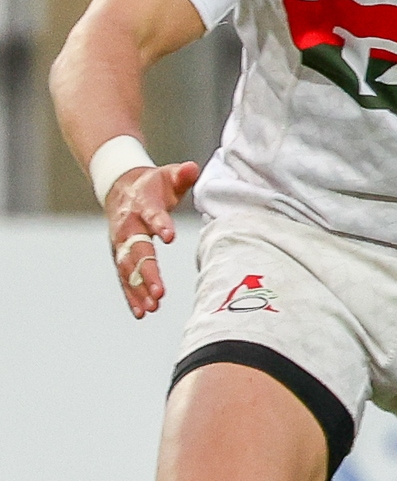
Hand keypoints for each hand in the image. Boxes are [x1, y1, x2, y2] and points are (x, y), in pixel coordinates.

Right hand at [105, 160, 199, 318]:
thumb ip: (181, 174)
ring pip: (128, 269)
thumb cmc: (153, 184)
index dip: (160, 223)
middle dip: (147, 271)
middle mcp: (128, 227)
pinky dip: (132, 295)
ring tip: (152, 307)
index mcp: (142, 204)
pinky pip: (125, 278)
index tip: (170, 235)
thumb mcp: (168, 175)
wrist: (121, 187)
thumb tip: (192, 168)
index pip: (152, 214)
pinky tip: (142, 312)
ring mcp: (121, 244)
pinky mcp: (120, 256)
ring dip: (138, 289)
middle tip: (159, 291)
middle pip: (137, 251)